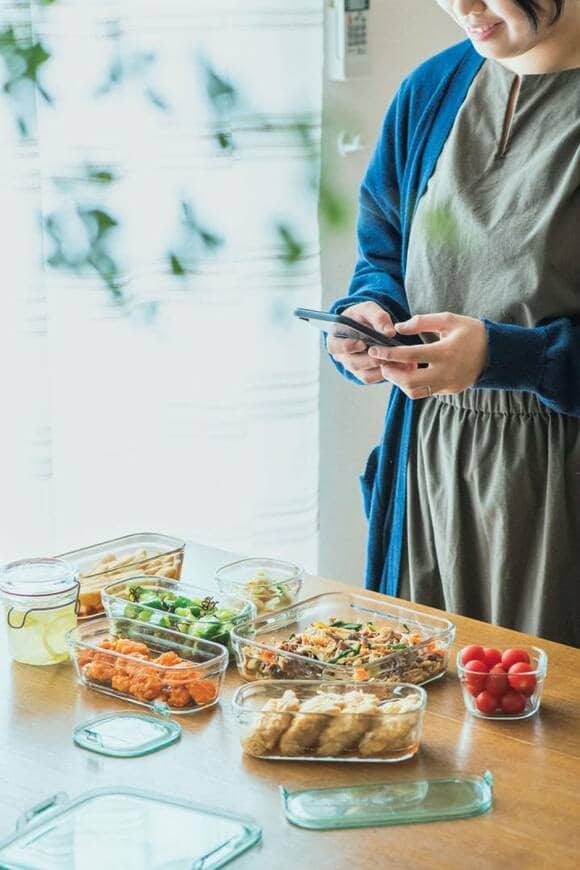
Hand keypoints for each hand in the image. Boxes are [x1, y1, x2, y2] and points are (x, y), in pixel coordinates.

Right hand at [326, 302, 399, 384]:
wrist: (366, 326)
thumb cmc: (362, 317)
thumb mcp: (368, 310)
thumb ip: (378, 317)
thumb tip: (389, 332)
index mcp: (335, 339)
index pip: (336, 347)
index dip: (348, 346)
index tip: (362, 343)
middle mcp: (341, 356)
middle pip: (353, 363)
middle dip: (371, 359)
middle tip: (385, 355)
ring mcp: (352, 367)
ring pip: (364, 373)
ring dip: (381, 367)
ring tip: (398, 360)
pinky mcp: (363, 374)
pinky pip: (373, 378)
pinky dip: (386, 373)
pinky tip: (399, 365)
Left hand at [366, 312, 488, 398]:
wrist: (496, 352)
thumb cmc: (472, 332)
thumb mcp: (449, 320)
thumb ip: (422, 322)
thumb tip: (399, 327)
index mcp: (445, 352)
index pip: (410, 355)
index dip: (389, 354)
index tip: (375, 350)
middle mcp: (445, 372)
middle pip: (408, 380)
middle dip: (389, 372)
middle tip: (381, 362)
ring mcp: (447, 384)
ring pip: (414, 391)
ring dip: (399, 382)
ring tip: (395, 367)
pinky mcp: (448, 391)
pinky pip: (424, 392)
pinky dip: (412, 385)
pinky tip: (409, 372)